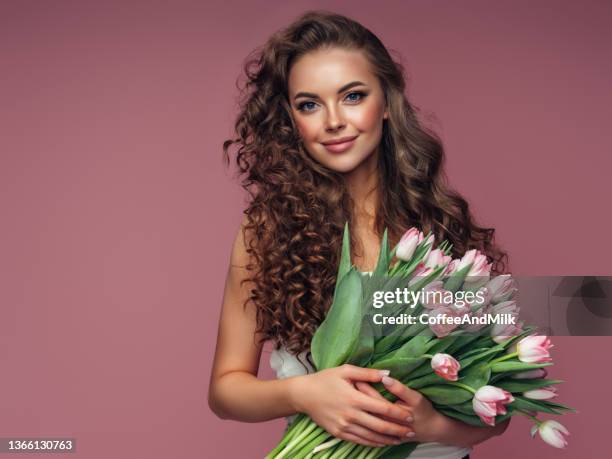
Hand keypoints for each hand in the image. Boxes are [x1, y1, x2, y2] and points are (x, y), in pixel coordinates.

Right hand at [290, 364, 415, 447]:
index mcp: (354, 398)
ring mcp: (344, 426)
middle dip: (398, 430)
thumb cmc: (325, 379)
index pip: (382, 408)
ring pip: (371, 436)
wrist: (303, 395)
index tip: (410, 416)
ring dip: (388, 439)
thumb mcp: (345, 371)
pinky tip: (382, 443)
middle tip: (412, 432)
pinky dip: (373, 443)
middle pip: (380, 426)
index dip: (398, 413)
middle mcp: (350, 414)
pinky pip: (360, 441)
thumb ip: (368, 373)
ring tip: (401, 440)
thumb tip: (388, 374)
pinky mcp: (338, 433)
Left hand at [356, 376, 443, 443]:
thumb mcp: (415, 398)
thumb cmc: (423, 411)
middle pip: (365, 407)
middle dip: (356, 394)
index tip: (354, 376)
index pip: (372, 397)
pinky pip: (366, 426)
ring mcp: (382, 431)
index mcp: (390, 412)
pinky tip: (355, 407)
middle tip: (348, 382)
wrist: (430, 430)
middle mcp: (383, 423)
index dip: (363, 386)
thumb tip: (385, 376)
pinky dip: (359, 417)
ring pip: (364, 417)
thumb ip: (399, 388)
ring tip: (348, 392)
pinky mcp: (381, 435)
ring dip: (356, 405)